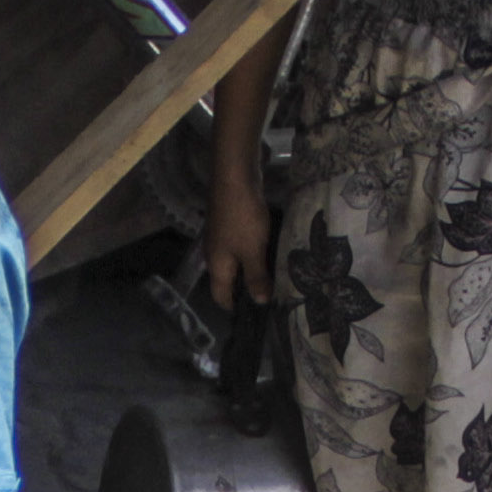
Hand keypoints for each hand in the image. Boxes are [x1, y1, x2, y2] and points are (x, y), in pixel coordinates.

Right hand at [201, 170, 276, 311]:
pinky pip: (242, 246)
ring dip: (253, 270)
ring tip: (276, 278)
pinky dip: (254, 253)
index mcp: (217, 265)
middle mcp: (216, 253)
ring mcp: (222, 237)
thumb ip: (256, 277)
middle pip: (229, 280)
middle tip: (273, 298)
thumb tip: (261, 302)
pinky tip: (271, 252)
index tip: (255, 316)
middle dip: (247, 290)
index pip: (221, 296)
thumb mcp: (252, 250)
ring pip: (236, 262)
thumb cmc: (242, 216)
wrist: (235, 175)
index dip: (235, 308)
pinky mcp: (232, 223)